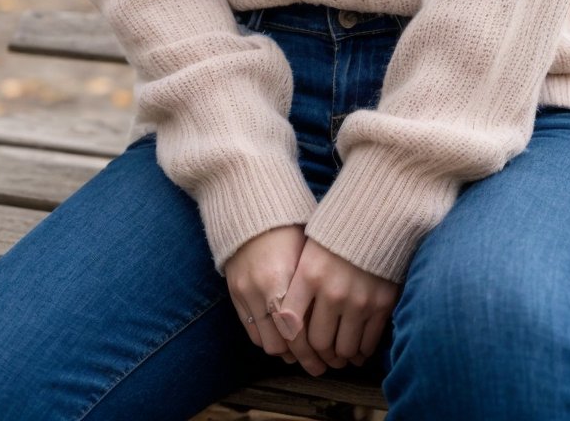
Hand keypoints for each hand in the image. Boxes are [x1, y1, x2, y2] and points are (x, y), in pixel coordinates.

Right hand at [224, 225, 328, 376]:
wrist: (249, 205)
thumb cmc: (289, 224)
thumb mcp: (308, 250)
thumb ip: (316, 285)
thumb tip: (336, 318)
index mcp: (283, 276)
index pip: (297, 331)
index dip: (313, 350)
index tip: (329, 358)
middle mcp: (260, 288)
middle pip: (281, 343)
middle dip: (301, 358)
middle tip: (318, 364)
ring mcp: (244, 292)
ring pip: (265, 342)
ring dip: (284, 351)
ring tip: (301, 354)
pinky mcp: (234, 292)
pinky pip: (250, 330)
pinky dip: (266, 338)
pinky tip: (282, 339)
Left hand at [272, 237, 398, 370]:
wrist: (378, 215)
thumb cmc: (338, 232)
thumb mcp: (309, 249)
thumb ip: (299, 283)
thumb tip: (289, 320)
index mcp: (308, 275)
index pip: (290, 324)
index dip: (292, 342)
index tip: (296, 346)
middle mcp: (332, 291)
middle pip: (319, 342)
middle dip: (319, 356)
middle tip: (321, 357)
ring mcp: (359, 300)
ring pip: (345, 349)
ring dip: (341, 357)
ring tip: (340, 355)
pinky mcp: (382, 304)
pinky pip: (369, 342)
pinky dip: (362, 352)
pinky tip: (359, 350)